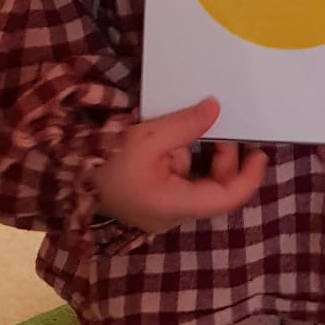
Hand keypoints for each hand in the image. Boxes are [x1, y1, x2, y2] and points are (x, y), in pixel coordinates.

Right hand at [92, 97, 266, 235]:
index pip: (226, 199)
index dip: (249, 177)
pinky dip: (181, 160)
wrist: (62, 171)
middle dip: (222, 159)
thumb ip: (187, 124)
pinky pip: (178, 181)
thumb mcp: (149, 136)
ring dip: (198, 156)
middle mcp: (170, 215)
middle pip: (213, 190)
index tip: (261, 153)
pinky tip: (173, 140)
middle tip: (223, 130)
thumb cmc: (105, 157)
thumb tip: (216, 108)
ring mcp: (159, 210)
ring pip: (196, 183)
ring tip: (187, 130)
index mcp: (173, 206)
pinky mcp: (149, 200)